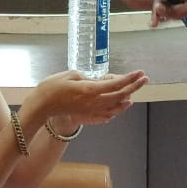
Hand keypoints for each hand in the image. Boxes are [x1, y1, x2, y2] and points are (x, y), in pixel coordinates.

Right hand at [31, 71, 148, 129]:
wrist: (42, 106)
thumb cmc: (52, 87)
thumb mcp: (71, 75)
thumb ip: (88, 78)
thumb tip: (98, 81)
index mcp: (90, 89)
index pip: (115, 84)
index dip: (129, 78)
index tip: (140, 73)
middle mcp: (94, 102)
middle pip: (119, 95)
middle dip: (134, 87)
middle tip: (145, 79)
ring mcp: (91, 110)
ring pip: (115, 106)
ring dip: (127, 99)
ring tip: (135, 92)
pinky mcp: (87, 114)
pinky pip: (107, 114)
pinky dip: (117, 110)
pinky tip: (122, 106)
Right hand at [120, 0, 186, 28]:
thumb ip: (176, 12)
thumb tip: (158, 11)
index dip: (155, 10)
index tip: (154, 23)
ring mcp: (184, 1)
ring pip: (163, 5)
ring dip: (152, 9)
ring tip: (132, 1)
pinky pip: (172, 11)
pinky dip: (163, 15)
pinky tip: (156, 16)